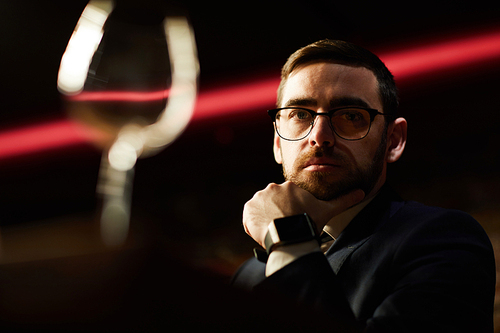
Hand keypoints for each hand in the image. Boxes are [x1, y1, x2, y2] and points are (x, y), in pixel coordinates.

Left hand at [243, 181, 364, 247]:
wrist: (288, 236)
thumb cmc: (308, 222)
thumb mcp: (328, 210)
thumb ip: (343, 200)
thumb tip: (362, 192)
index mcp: (289, 186)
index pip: (287, 198)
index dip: (290, 211)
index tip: (294, 220)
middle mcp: (272, 187)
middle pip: (273, 203)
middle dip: (278, 214)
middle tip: (285, 227)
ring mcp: (259, 197)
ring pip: (262, 209)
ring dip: (266, 218)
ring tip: (277, 231)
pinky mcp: (248, 208)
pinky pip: (250, 216)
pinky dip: (255, 224)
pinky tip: (266, 232)